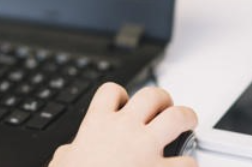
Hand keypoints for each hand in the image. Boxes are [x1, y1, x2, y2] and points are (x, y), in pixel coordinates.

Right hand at [49, 84, 197, 166]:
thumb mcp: (62, 161)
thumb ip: (71, 151)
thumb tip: (70, 152)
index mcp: (97, 124)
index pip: (111, 92)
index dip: (120, 95)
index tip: (124, 104)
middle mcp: (125, 128)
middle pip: (151, 96)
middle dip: (162, 100)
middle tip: (165, 109)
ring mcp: (146, 147)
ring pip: (177, 117)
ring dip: (186, 118)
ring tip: (188, 123)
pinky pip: (187, 161)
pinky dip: (189, 163)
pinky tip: (184, 166)